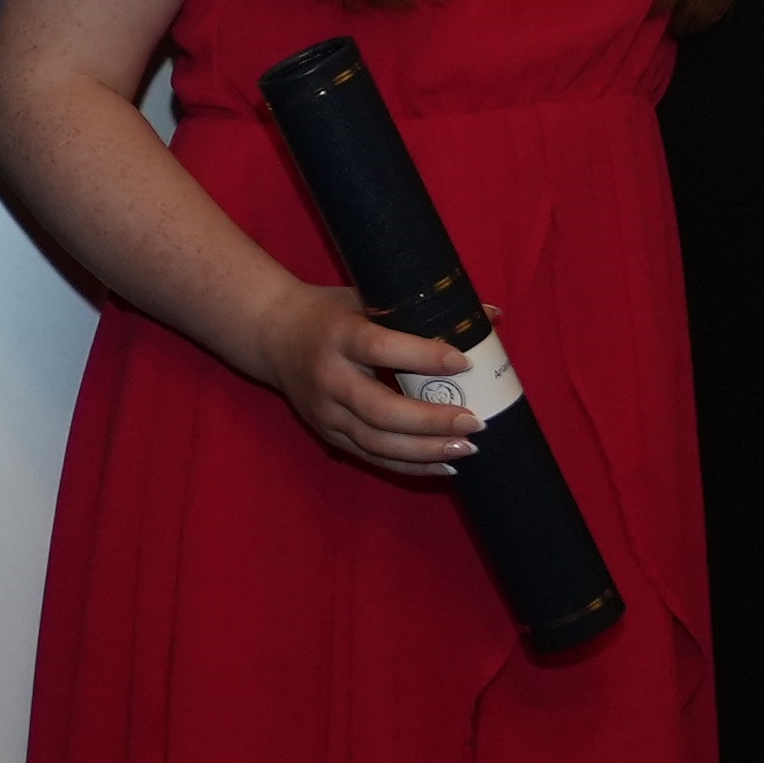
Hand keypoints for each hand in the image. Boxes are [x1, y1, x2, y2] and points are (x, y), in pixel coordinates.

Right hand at [235, 283, 489, 479]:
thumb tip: (492, 315)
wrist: (271, 334)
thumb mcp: (367, 296)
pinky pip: (371, 457)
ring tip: (467, 450)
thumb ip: (424, 309)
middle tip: (475, 422)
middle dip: (431, 421)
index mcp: (339, 336)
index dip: (423, 357)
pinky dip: (409, 466)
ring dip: (425, 451)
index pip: (381, 348)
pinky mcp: (327, 434)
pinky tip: (444, 466)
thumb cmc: (330, 312)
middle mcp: (329, 377)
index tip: (465, 362)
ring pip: (377, 442)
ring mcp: (325, 412)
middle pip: (380, 409)